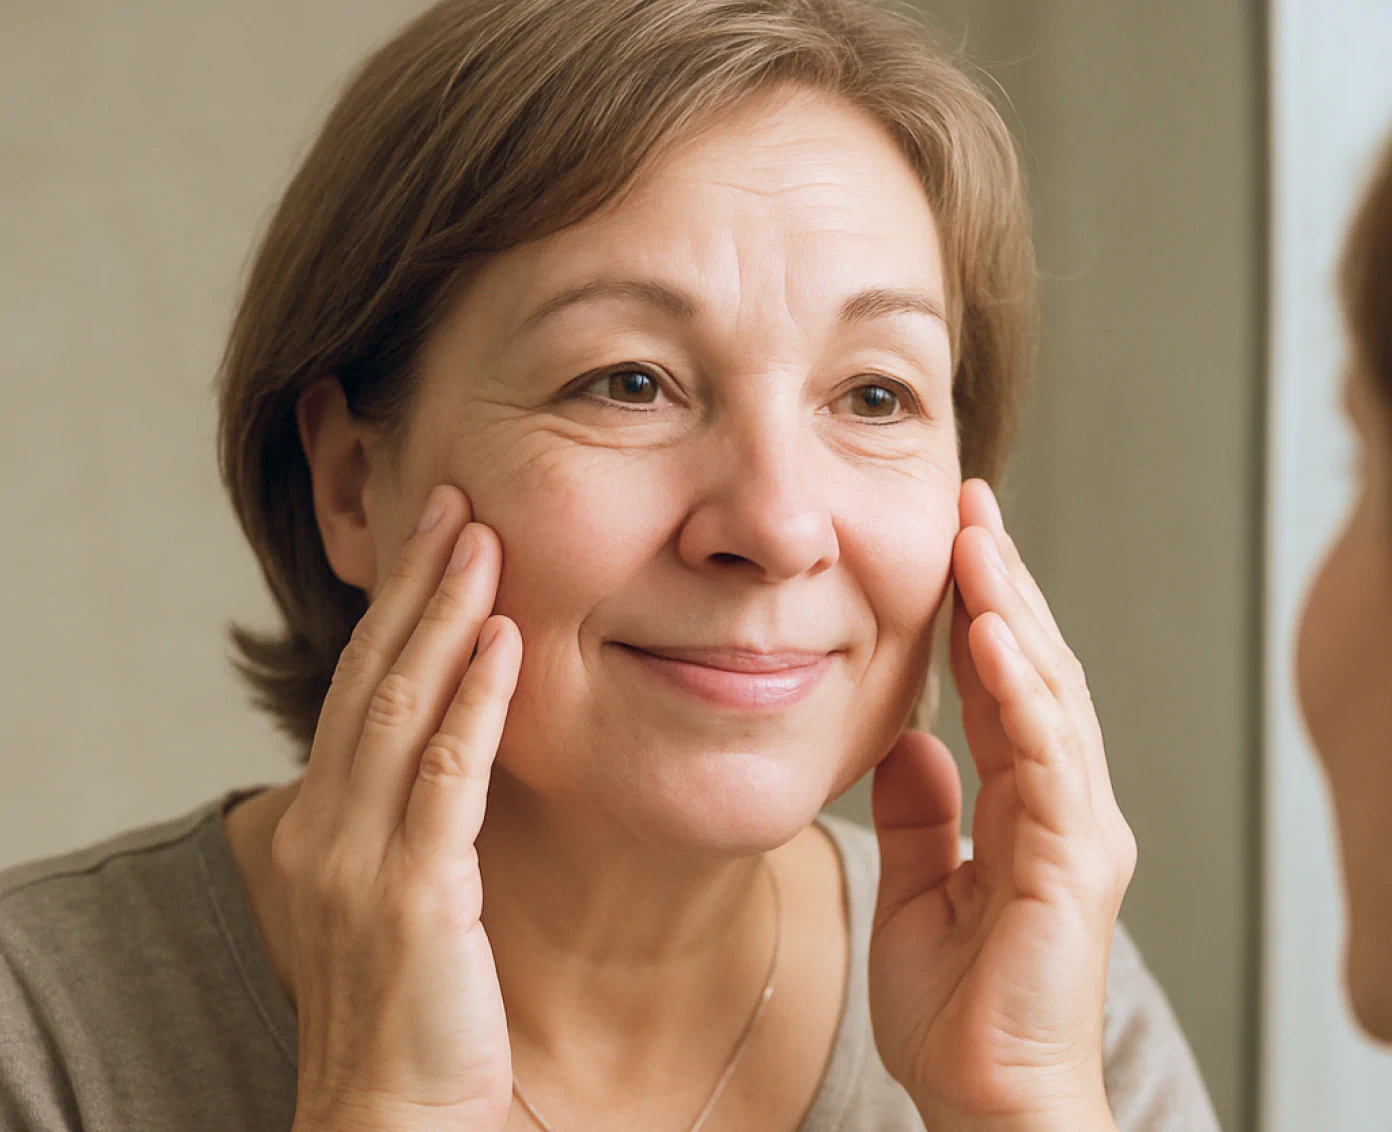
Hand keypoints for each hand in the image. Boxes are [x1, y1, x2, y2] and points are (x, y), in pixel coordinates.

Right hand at [274, 485, 520, 1131]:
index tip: (436, 535)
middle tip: (454, 500)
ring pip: (400, 709)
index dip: (397, 608)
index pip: (359, 688)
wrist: (389, 1123)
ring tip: (480, 539)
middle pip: (371, 677)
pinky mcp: (412, 899)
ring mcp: (360, 861)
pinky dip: (474, 703)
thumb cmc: (409, 1012)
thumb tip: (460, 748)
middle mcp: (326, 828)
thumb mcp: (399, 896)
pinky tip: (505, 642)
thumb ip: (415, 819)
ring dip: (444, 617)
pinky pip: (445, 780)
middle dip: (415, 584)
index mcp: (324, 822)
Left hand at [867, 479, 1134, 1131]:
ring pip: (1050, 698)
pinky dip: (1020, 694)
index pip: (1003, 683)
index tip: (951, 538)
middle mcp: (1060, 804)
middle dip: (1001, 583)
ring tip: (979, 539)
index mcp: (1023, 805)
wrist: (983, 1102)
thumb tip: (911, 740)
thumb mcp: (919, 887)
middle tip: (968, 503)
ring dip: (1013, 613)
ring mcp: (1074, 831)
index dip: (980, 608)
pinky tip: (992, 637)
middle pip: (1035, 670)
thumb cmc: (958, 1010)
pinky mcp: (1071, 865)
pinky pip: (1046, 762)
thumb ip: (921, 812)